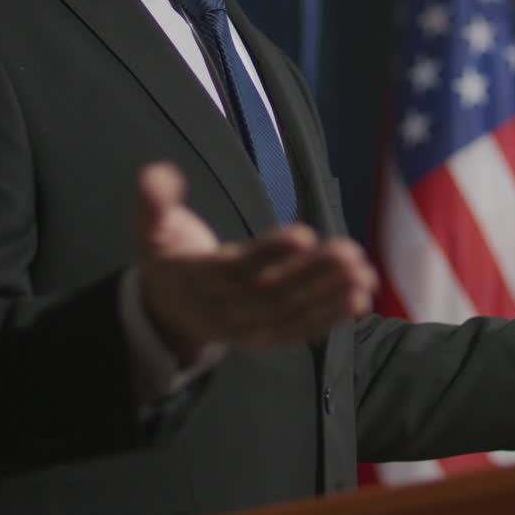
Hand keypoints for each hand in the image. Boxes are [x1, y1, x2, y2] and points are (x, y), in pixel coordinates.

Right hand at [132, 162, 376, 362]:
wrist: (164, 311)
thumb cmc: (167, 256)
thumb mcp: (150, 228)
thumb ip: (152, 201)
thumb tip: (158, 174)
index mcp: (196, 278)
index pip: (235, 269)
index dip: (269, 253)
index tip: (304, 234)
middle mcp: (221, 309)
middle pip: (272, 293)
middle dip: (313, 273)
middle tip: (350, 252)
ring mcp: (244, 329)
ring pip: (290, 315)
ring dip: (329, 297)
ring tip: (364, 276)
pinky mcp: (263, 339)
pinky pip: (297, 333)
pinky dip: (329, 320)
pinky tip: (359, 302)